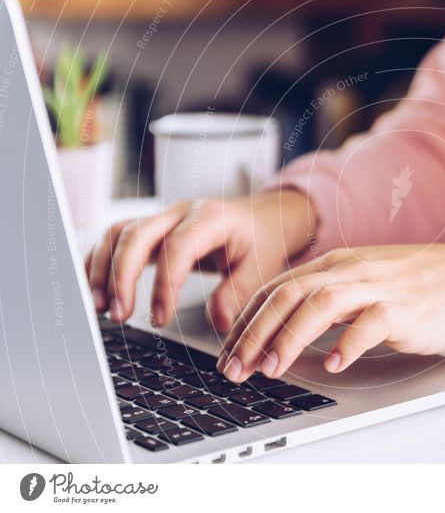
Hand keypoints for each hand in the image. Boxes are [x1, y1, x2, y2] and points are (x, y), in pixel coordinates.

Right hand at [84, 190, 315, 331]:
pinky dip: (99, 260)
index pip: (177, 247)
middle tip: (119, 315)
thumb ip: (238, 293)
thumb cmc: (261, 240)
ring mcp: (164, 217)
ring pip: (119, 233)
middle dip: (121, 276)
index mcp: (211, 218)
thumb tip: (218, 322)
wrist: (262, 218)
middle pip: (137, 235)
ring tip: (102, 307)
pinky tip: (93, 288)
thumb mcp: (261, 266)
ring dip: (103, 269)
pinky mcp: (153, 228)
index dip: (164, 284)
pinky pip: (117, 237)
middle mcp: (181, 212)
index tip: (160, 318)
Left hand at [217, 244, 444, 381]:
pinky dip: (348, 344)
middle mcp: (351, 270)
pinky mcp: (406, 308)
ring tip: (271, 368)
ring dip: (289, 338)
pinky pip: (371, 323)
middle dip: (253, 334)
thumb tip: (289, 331)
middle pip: (287, 295)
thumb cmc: (421, 285)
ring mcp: (379, 286)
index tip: (229, 354)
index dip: (245, 322)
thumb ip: (330, 300)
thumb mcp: (366, 284)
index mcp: (337, 264)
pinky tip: (335, 366)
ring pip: (319, 304)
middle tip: (235, 369)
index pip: (276, 288)